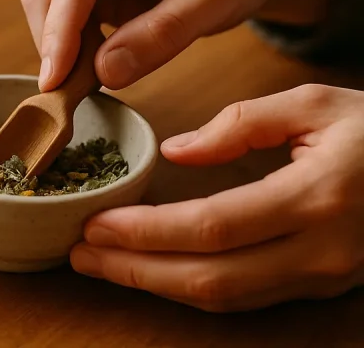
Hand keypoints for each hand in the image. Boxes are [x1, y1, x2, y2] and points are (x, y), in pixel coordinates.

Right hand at [21, 0, 336, 90]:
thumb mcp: (213, 4)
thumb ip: (160, 36)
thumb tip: (103, 73)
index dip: (59, 35)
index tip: (54, 82)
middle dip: (52, 43)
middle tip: (69, 94)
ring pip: (45, 0)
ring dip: (57, 44)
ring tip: (86, 82)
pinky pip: (61, 9)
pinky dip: (68, 41)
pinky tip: (92, 65)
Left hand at [70, 84, 363, 311]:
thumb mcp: (314, 104)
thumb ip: (242, 125)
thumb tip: (178, 151)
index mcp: (316, 196)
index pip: (212, 227)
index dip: (145, 232)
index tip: (95, 223)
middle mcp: (321, 250)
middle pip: (211, 277)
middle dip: (135, 270)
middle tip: (78, 254)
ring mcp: (324, 277)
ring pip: (226, 298)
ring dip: (155, 285)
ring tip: (101, 264)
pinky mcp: (321, 286)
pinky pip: (245, 298)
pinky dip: (191, 287)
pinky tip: (152, 270)